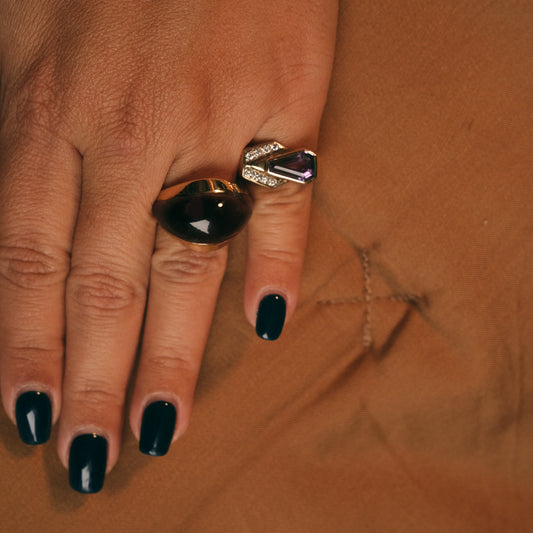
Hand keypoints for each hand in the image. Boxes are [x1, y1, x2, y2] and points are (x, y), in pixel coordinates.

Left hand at [0, 0, 336, 491]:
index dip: (25, 349)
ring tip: (163, 427)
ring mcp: (216, 121)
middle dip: (95, 380)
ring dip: (174, 354)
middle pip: (107, 284)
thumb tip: (29, 240)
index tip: (27, 421)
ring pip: (189, 261)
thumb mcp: (25, 33)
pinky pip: (284, 200)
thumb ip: (23, 138)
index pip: (26, 262)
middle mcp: (130, 132)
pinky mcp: (289, 103)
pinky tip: (268, 325)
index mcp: (53, 112)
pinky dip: (277, 263)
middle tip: (92, 459)